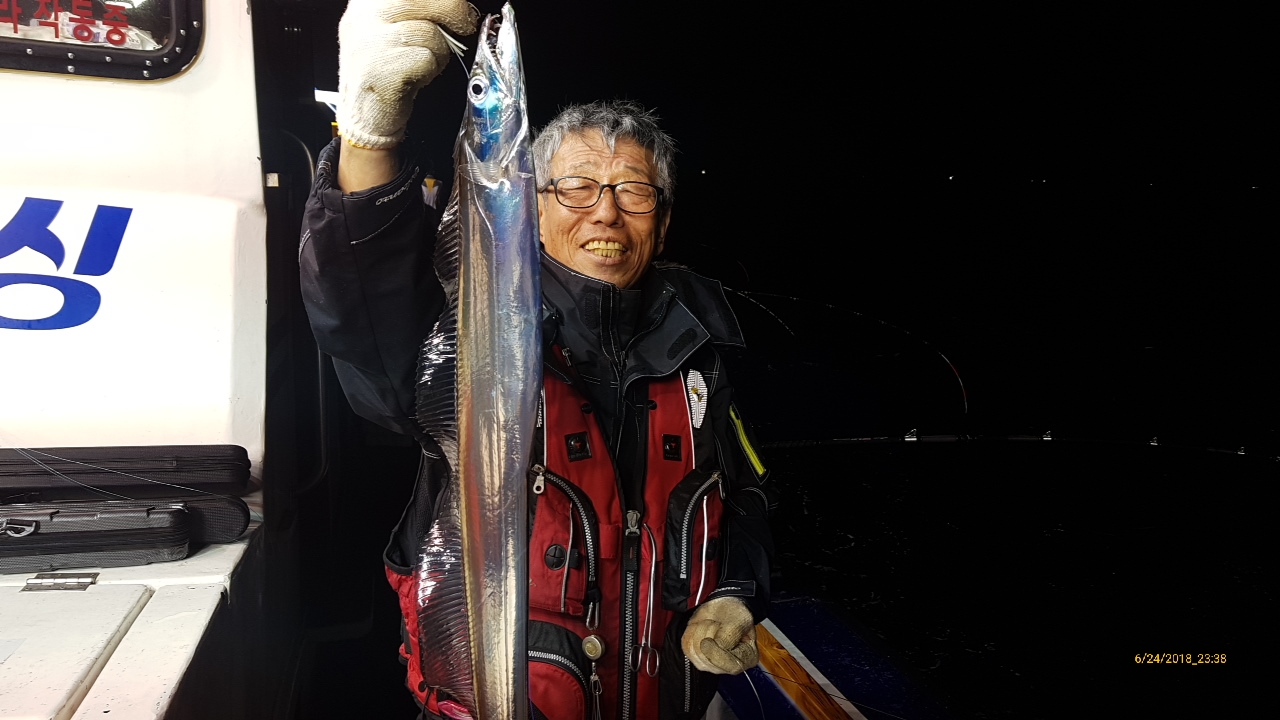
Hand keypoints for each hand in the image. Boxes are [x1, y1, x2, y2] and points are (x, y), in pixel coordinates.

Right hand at [337, 0, 478, 149]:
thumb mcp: (394, 27)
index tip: (457, 5)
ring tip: (426, 61)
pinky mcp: (379, 70)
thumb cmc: (386, 71)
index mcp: (365, 2)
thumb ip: (417, 9)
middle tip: (464, 24)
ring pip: (427, 31)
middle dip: (452, 10)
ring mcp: (367, 42)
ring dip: (439, 49)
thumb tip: (454, 4)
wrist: (364, 115)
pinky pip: (425, 59)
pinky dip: (431, 69)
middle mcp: (362, 16)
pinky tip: (417, 76)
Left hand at [680, 597, 758, 674]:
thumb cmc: (735, 613)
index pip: (730, 665)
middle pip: (708, 658)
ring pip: (695, 652)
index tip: (718, 627)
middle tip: (717, 622)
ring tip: (711, 624)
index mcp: (747, 659)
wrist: (724, 607)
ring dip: (699, 631)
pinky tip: (701, 627)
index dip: (719, 647)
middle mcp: (729, 666)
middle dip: (708, 633)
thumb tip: (705, 648)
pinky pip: (686, 648)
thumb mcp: (737, 621)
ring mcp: (712, 665)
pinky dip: (691, 632)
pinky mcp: (697, 658)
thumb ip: (726, 638)